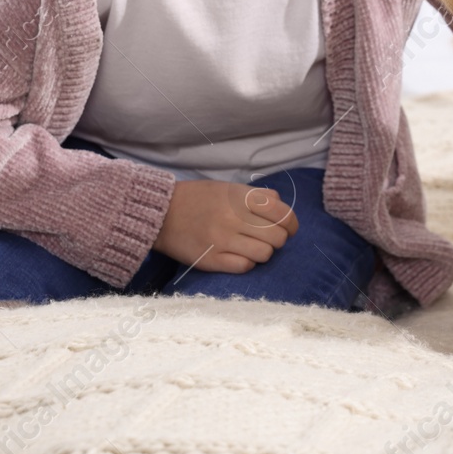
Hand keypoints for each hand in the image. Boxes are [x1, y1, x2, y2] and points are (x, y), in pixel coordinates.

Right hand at [152, 178, 299, 272]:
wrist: (161, 212)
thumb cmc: (198, 198)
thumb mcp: (228, 187)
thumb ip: (257, 195)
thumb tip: (281, 206)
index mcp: (241, 197)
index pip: (283, 214)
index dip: (292, 224)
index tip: (289, 229)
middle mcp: (234, 218)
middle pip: (278, 237)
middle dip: (278, 240)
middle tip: (268, 239)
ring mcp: (223, 240)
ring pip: (265, 254)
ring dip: (263, 252)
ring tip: (252, 248)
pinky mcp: (211, 259)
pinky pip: (245, 266)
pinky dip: (247, 263)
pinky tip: (239, 256)